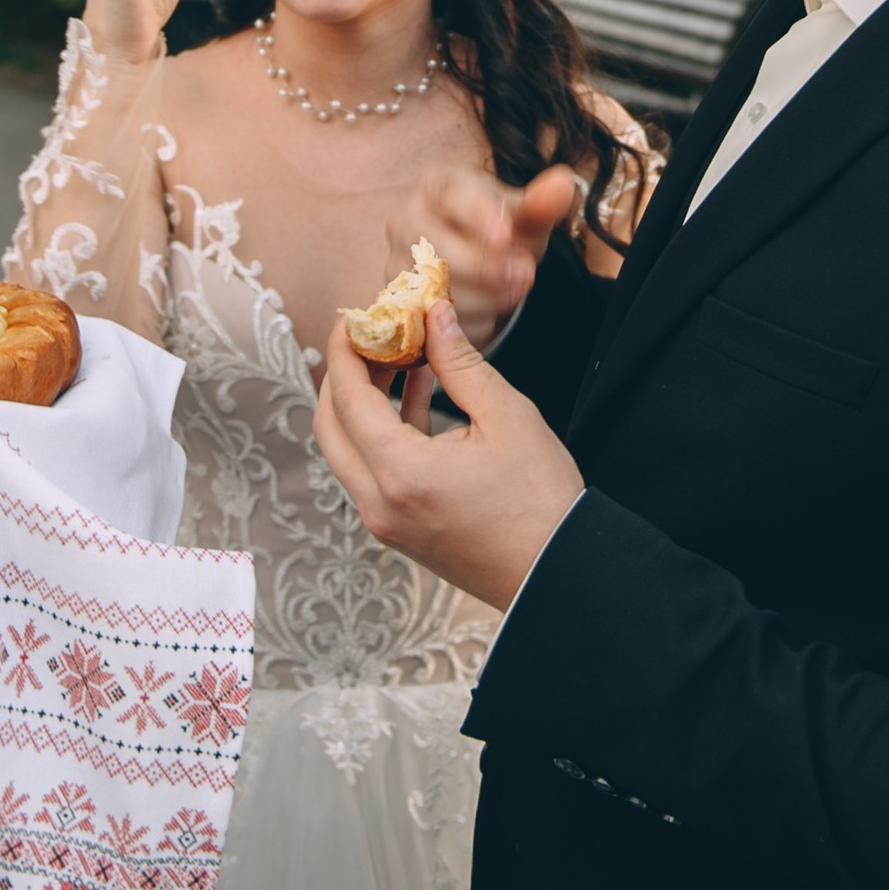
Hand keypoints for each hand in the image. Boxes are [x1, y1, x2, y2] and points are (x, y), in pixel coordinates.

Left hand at [314, 300, 583, 611]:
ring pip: (348, 450)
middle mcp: (379, 502)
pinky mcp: (399, 530)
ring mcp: (385, 522)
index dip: (346, 350)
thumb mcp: (507, 417)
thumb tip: (435, 316)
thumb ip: (462, 363)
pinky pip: (372, 471)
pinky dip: (382, 432)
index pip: (347, 398)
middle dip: (343, 375)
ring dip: (362, 403)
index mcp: (400, 473)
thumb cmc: (540, 500)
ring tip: (399, 357)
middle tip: (373, 336)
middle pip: (330, 426)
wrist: (558, 573)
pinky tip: (416, 395)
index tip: (355, 316)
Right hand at [394, 161, 580, 345]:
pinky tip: (487, 313)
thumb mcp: (523, 218)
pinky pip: (430, 321)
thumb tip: (564, 183)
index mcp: (438, 184)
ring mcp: (395, 261)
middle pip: (438, 248)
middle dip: (486, 268)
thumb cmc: (500, 232)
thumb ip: (540, 205)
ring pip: (435, 289)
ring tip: (510, 293)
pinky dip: (465, 322)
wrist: (474, 263)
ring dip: (482, 299)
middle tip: (525, 276)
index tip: (505, 237)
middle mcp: (405, 218)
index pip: (455, 197)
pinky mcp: (398, 302)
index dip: (479, 217)